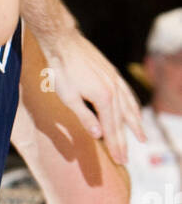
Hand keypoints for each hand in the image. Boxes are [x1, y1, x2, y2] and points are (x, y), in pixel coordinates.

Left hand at [44, 31, 144, 163]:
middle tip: (126, 159)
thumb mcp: (69, 98)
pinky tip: (134, 112)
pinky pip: (127, 94)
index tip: (120, 160)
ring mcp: (115, 81)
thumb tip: (99, 134)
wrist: (64, 43)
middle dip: (124, 142)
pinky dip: (132, 106)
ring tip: (141, 138)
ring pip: (128, 107)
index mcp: (103, 98)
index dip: (115, 145)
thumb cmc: (62, 72)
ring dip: (134, 125)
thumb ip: (85, 117)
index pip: (111, 128)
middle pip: (121, 121)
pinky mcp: (113, 74)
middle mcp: (114, 90)